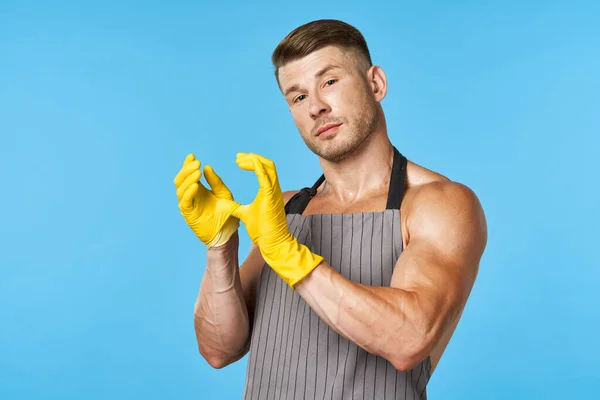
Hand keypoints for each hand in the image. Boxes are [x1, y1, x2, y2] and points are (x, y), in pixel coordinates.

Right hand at [174, 153, 238, 247]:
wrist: (228, 232)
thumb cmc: (227, 214)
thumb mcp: (223, 193)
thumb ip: (215, 181)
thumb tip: (206, 167)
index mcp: (197, 189)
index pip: (188, 174)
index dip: (188, 164)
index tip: (192, 155)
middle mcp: (190, 196)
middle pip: (180, 179)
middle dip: (186, 170)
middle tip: (196, 163)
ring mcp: (188, 205)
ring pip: (180, 189)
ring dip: (187, 179)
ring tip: (197, 172)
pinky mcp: (188, 214)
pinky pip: (184, 202)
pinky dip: (188, 192)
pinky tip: (195, 186)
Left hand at [231, 153, 322, 288]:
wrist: (272, 242)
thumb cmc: (263, 230)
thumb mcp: (245, 214)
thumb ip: (237, 208)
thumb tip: (227, 205)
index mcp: (268, 190)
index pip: (263, 169)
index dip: (251, 162)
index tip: (238, 161)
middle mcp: (273, 188)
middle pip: (266, 163)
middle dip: (251, 158)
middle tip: (237, 157)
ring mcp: (273, 191)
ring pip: (268, 166)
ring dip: (253, 160)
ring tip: (239, 160)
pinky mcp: (270, 197)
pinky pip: (266, 177)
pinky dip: (258, 167)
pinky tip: (249, 162)